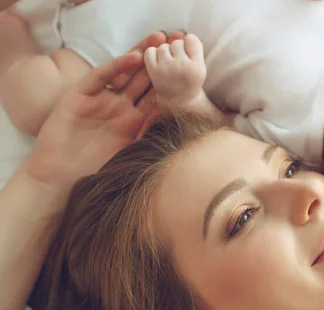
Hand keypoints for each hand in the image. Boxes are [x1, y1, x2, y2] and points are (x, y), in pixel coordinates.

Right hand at [24, 32, 168, 191]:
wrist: (59, 177)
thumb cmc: (95, 171)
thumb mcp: (129, 153)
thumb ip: (149, 137)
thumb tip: (174, 126)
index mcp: (133, 121)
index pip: (154, 97)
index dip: (169, 83)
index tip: (187, 69)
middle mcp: (118, 107)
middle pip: (142, 80)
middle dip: (158, 62)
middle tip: (175, 44)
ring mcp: (100, 100)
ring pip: (123, 73)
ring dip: (140, 57)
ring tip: (158, 41)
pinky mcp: (79, 96)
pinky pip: (100, 78)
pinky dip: (116, 67)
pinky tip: (133, 58)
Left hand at [144, 33, 205, 106]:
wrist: (179, 101)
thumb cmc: (190, 81)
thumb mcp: (200, 67)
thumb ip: (194, 49)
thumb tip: (180, 33)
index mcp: (197, 67)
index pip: (191, 40)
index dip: (189, 43)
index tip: (189, 51)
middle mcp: (182, 67)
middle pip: (177, 42)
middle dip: (177, 49)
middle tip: (179, 61)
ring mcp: (167, 69)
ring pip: (163, 46)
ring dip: (166, 52)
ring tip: (169, 64)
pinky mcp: (153, 71)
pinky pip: (150, 51)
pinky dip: (153, 54)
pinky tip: (158, 62)